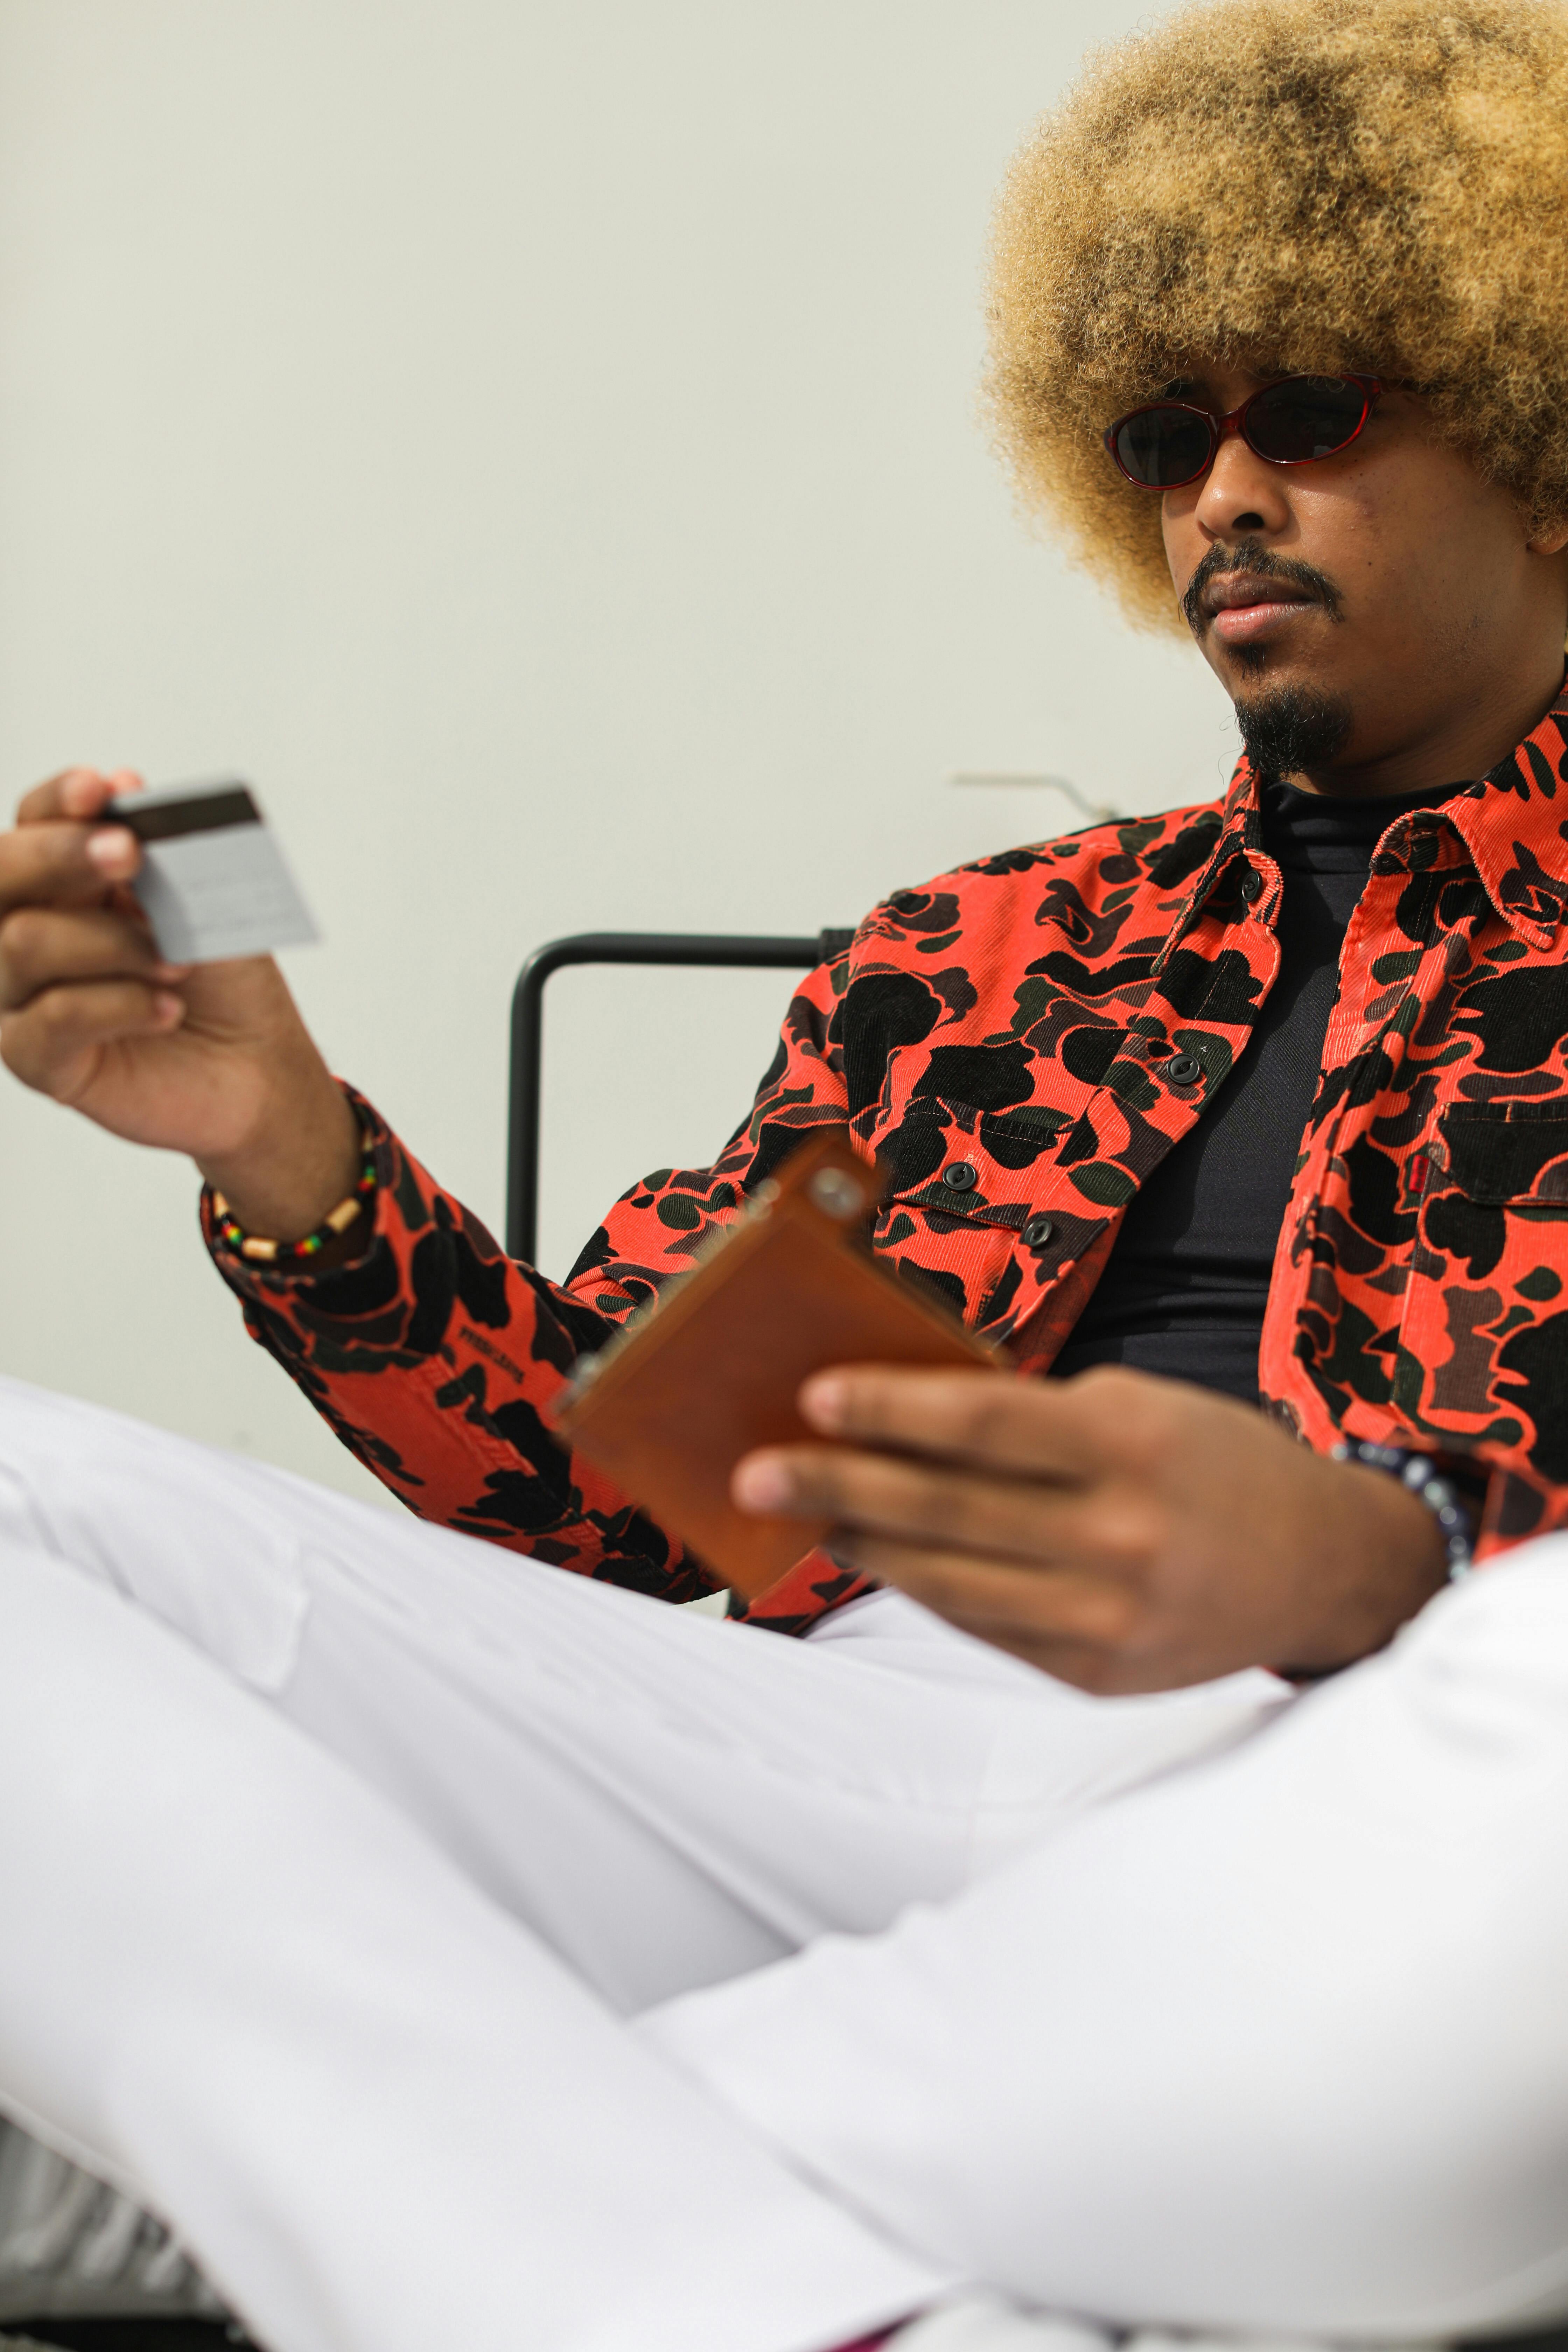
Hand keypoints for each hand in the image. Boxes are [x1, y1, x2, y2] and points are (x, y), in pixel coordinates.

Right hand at [0, 766, 358, 1237]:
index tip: (103, 788)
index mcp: (66, 880)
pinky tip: (168, 1010)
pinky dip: (121, 1006)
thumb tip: (124, 790)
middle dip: (65, 854)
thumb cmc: (226, 982)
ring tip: (178, 964)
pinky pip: (51, 1017)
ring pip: (26, 942)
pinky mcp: (35, 1057)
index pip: (35, 822)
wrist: (258, 1065)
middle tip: (130, 854)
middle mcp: (24, 928)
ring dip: (115, 945)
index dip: (61, 802)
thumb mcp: (205, 904)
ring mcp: (20, 994)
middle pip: (3, 873)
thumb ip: (162, 854)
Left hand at [731, 1363, 1448, 1691]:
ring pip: (953, 1582)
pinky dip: (928, 1592)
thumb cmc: (1217, 1466)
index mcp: (1134, 1446)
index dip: (893, 1408)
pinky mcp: (1099, 1674)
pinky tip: (882, 1563)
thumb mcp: (1143, 1409)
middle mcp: (1120, 1536)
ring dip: (867, 1549)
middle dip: (841, 1487)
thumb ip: (1038, 1420)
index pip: (986, 1421)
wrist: (1324, 1569)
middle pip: (951, 1509)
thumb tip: (910, 1422)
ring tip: (808, 1520)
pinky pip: (987, 1628)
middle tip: (756, 1473)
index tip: (815, 1397)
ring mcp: (1109, 1617)